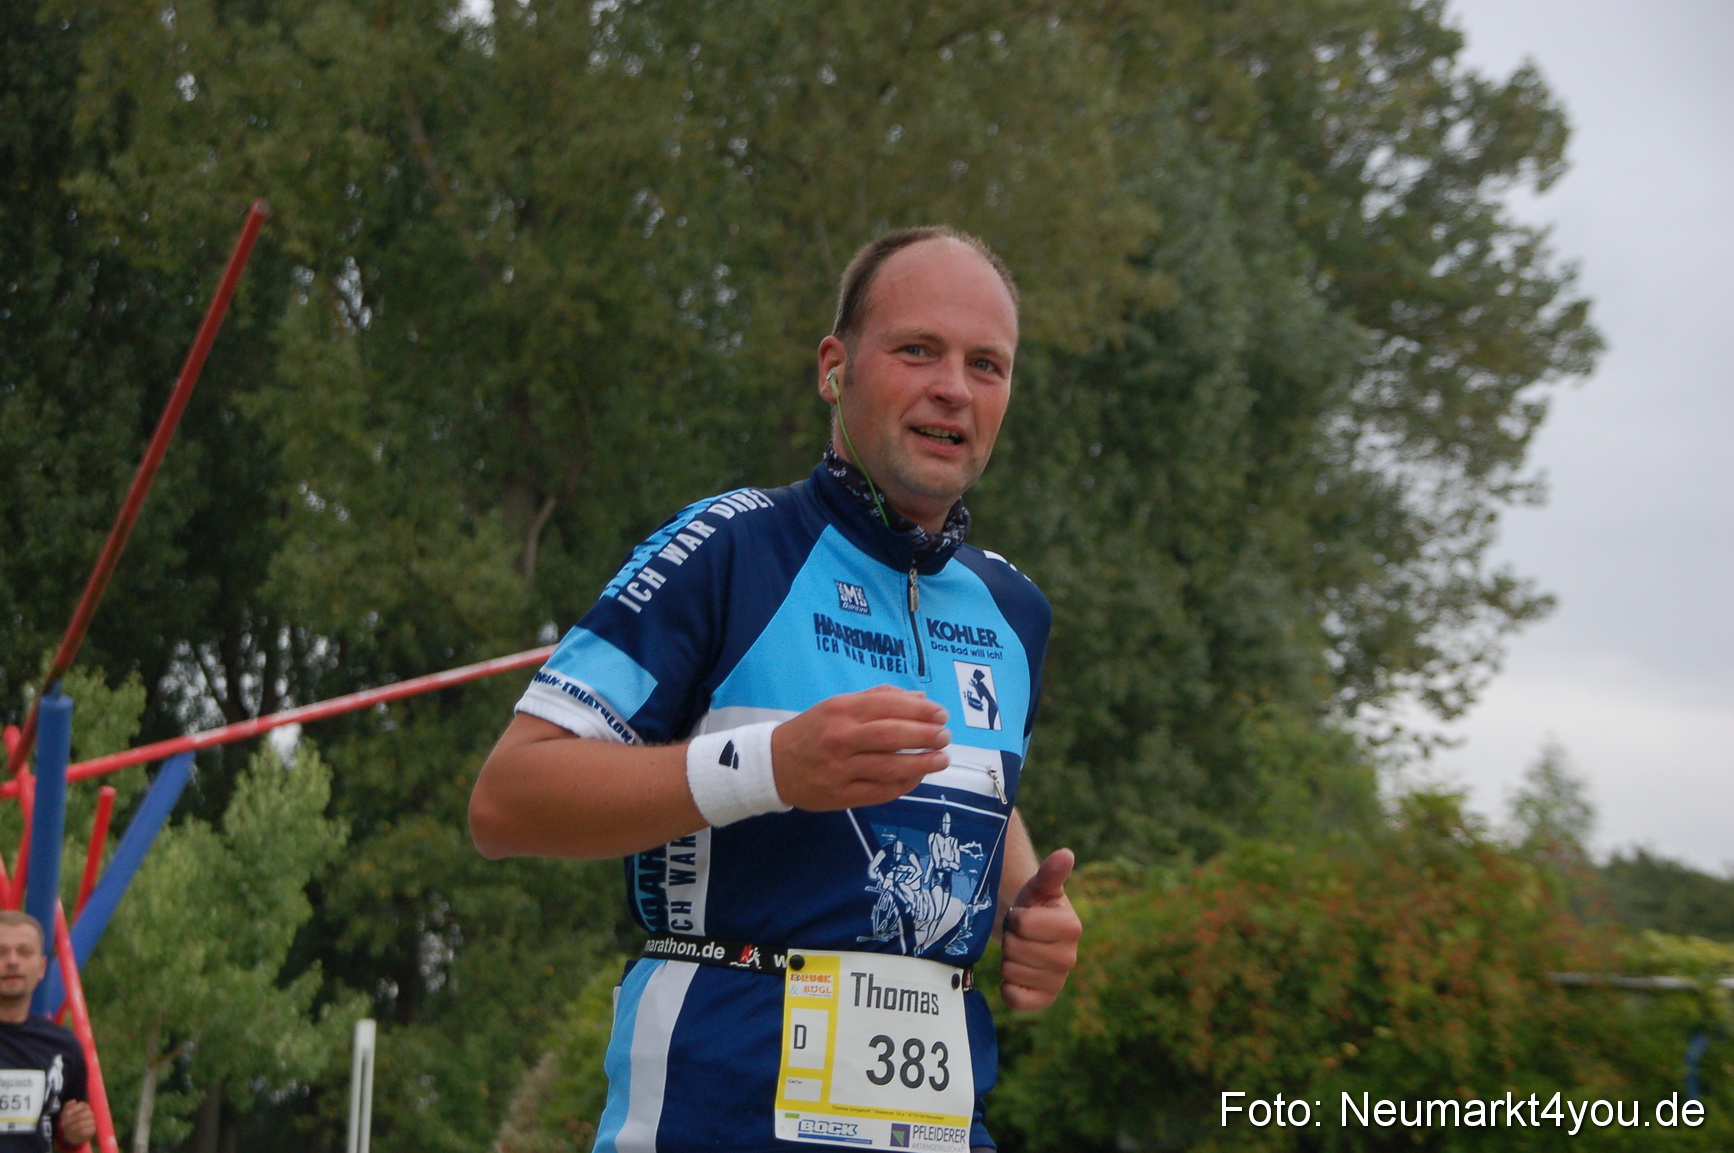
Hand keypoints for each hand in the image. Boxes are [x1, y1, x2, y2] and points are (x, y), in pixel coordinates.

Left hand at [57, 1100, 94, 1147]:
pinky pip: (84, 1131)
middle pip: (83, 1114)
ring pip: (82, 1123)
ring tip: (67, 1129)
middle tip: (64, 1124)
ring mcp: (92, 1121)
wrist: (71, 1134)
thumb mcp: (65, 1114)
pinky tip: (72, 1133)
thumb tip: (74, 1101)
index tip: (67, 1114)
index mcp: (84, 1107)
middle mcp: (90, 1113)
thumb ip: (68, 1106)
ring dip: (72, 1127)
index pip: (82, 1105)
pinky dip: (76, 1132)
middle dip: (72, 1120)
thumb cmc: (68, 1122)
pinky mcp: (93, 1129)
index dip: (74, 1109)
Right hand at [772, 686, 949, 810]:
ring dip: (922, 763)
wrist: (773, 766)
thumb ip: (878, 699)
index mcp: (840, 710)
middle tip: (945, 736)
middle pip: (891, 736)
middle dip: (925, 736)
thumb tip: (920, 698)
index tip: (940, 714)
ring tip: (942, 759)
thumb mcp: (837, 705)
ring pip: (889, 767)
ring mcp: (840, 769)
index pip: (887, 706)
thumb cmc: (812, 731)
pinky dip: (904, 785)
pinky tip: (918, 777)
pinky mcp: (841, 796)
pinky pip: (880, 792)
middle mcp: (840, 738)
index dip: (919, 710)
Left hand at [1000, 848, 1080, 1010]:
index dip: (1015, 917)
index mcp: (1072, 927)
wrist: (1031, 933)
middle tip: (1019, 934)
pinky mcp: (1044, 1000)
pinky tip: (1016, 974)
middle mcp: (1069, 958)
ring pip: (1010, 972)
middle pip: (1013, 949)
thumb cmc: (1035, 905)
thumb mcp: (1040, 887)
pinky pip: (1015, 999)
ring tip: (1019, 950)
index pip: (1023, 924)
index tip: (1023, 915)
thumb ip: (1051, 873)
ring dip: (1007, 959)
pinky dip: (1008, 987)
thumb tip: (1065, 854)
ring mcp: (1057, 981)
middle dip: (1009, 939)